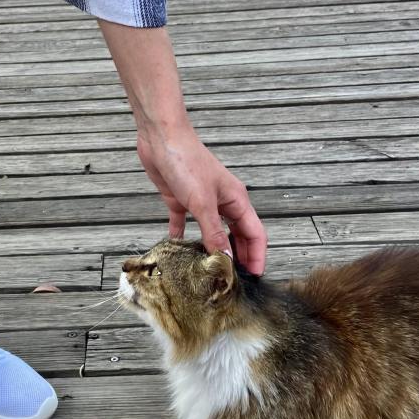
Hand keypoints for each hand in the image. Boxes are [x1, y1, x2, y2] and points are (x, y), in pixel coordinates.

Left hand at [96, 20, 266, 273]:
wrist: (160, 136)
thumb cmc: (186, 161)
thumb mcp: (202, 202)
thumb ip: (214, 233)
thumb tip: (226, 260)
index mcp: (236, 200)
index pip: (255, 233)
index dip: (257, 255)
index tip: (256, 277)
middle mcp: (223, 203)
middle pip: (237, 235)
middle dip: (239, 257)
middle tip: (235, 281)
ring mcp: (202, 202)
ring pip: (214, 232)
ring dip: (214, 250)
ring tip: (210, 272)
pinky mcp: (181, 201)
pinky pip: (186, 225)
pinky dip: (184, 238)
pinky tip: (179, 253)